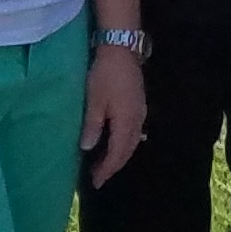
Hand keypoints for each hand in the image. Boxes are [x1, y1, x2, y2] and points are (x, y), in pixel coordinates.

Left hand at [81, 41, 147, 186]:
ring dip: (120, 155)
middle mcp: (138, 120)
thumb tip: (89, 148)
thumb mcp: (94, 100)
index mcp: (126, 121)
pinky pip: (134, 131)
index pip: (117, 153)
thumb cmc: (105, 74)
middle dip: (113, 165)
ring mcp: (141, 111)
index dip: (107, 169)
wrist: (121, 49)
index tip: (95, 182)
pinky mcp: (139, 104)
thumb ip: (93, 126)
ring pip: (132, 141)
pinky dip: (125, 142)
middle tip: (99, 177)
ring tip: (106, 163)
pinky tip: (118, 142)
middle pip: (128, 150)